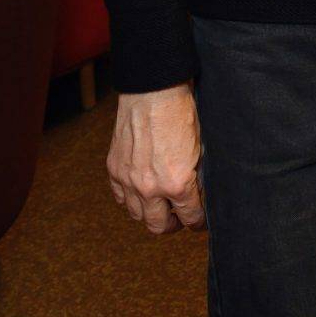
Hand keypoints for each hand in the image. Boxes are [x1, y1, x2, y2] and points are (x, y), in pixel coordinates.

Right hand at [107, 83, 204, 234]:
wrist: (153, 90)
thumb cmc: (182, 113)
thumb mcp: (201, 148)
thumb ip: (197, 176)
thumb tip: (198, 193)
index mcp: (177, 184)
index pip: (190, 217)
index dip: (198, 222)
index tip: (200, 221)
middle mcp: (150, 188)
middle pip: (159, 226)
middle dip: (174, 225)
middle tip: (180, 218)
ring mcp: (128, 180)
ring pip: (138, 216)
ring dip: (151, 214)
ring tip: (161, 206)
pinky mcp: (114, 169)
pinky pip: (120, 198)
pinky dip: (131, 199)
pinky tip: (142, 192)